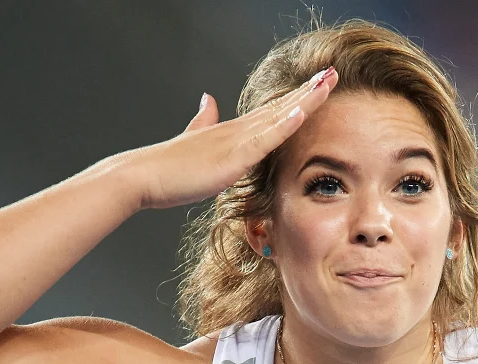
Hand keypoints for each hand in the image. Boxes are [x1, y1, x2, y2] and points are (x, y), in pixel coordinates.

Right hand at [117, 67, 338, 210]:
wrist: (144, 176)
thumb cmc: (168, 168)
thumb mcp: (193, 141)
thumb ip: (203, 121)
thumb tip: (208, 100)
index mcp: (233, 130)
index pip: (272, 109)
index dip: (297, 95)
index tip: (318, 83)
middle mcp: (238, 130)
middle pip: (281, 105)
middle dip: (309, 90)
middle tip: (334, 73)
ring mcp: (236, 141)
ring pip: (278, 116)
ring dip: (305, 99)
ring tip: (327, 82)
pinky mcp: (232, 157)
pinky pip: (264, 140)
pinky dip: (284, 125)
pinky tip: (301, 112)